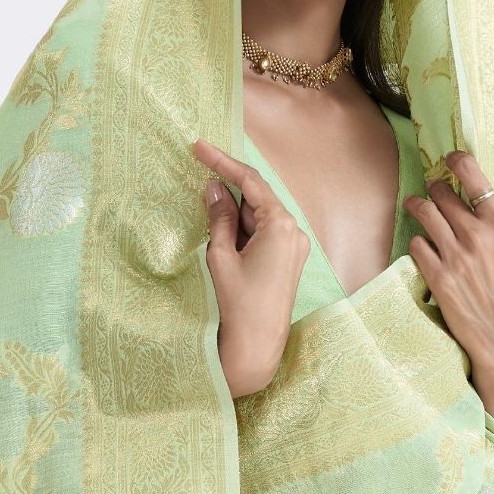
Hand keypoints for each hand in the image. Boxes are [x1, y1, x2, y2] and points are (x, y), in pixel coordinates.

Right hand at [191, 137, 310, 397]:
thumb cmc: (238, 303)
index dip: (224, 162)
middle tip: (199, 166)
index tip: (199, 147)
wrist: (256, 346)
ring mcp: (294, 247)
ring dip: (234, 208)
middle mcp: (294, 232)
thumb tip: (214, 188)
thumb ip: (219, 218)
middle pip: (257, 196)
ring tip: (205, 206)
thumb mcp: (221, 256)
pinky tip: (221, 227)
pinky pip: (264, 232)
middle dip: (228, 184)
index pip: (251, 182)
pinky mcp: (288, 261)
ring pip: (259, 215)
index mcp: (281, 226)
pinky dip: (243, 226)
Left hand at [403, 150, 493, 455]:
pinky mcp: (438, 276)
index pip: (472, 173)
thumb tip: (469, 206)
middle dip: (433, 191)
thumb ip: (491, 230)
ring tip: (415, 208)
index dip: (456, 162)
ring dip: (416, 208)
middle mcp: (478, 233)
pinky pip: (416, 246)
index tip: (448, 160)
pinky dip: (417, 245)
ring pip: (424, 212)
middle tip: (431, 195)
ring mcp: (456, 254)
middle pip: (441, 192)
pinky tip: (422, 251)